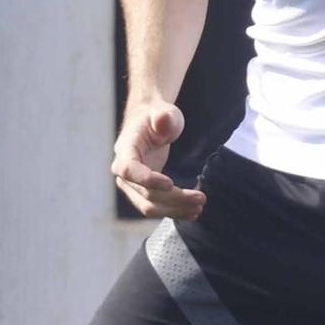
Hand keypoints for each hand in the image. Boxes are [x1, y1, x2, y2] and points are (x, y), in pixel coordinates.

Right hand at [111, 101, 205, 218]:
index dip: (147, 180)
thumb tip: (163, 120)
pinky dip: (174, 211)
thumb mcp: (163, 112)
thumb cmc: (157, 117)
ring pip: (150, 206)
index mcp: (125, 150)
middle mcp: (124, 172)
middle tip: (201, 198)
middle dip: (174, 199)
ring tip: (199, 207)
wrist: (152, 124)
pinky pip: (156, 207)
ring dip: (175, 210)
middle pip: (145, 194)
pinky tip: (192, 211)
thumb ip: (163, 117)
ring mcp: (133, 185)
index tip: (171, 184)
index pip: (129, 170)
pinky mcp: (144, 192)